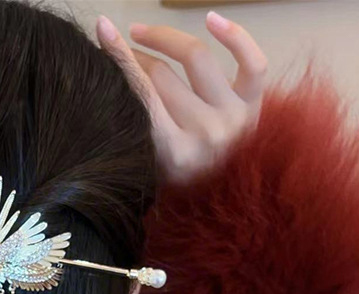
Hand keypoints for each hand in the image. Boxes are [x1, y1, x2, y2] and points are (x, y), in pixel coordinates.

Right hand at [96, 12, 266, 184]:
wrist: (222, 208)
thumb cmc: (176, 189)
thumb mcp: (146, 165)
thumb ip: (134, 124)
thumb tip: (112, 72)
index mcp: (176, 154)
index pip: (142, 94)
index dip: (120, 58)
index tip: (103, 31)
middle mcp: (207, 134)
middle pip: (163, 76)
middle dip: (136, 56)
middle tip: (121, 48)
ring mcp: (235, 117)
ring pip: (196, 59)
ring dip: (165, 39)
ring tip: (143, 34)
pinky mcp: (256, 106)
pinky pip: (252, 62)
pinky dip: (235, 36)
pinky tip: (210, 19)